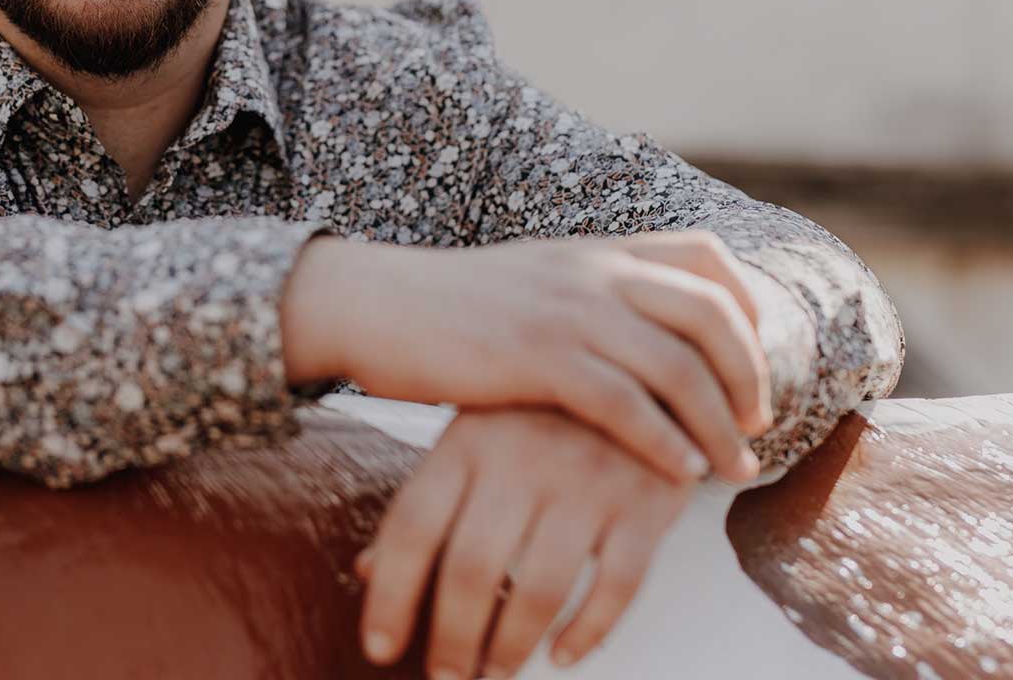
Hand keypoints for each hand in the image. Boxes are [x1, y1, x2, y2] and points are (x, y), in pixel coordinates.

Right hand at [281, 230, 772, 485]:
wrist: (372, 303)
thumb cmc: (446, 307)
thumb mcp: (531, 281)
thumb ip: (585, 294)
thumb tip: (631, 329)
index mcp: (595, 251)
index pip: (704, 258)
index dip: (747, 308)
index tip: (753, 360)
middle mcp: (592, 271)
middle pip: (711, 311)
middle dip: (749, 373)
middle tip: (757, 423)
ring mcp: (566, 311)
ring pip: (678, 365)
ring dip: (720, 423)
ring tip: (735, 467)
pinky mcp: (535, 357)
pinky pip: (624, 403)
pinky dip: (665, 440)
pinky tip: (680, 471)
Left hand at [356, 406, 692, 677]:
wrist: (646, 364)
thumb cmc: (543, 411)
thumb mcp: (476, 435)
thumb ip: (427, 501)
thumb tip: (366, 570)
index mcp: (468, 439)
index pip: (412, 526)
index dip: (390, 595)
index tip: (380, 648)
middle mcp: (522, 459)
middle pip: (469, 568)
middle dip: (451, 639)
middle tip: (447, 678)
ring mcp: (585, 480)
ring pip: (539, 588)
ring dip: (511, 647)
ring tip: (495, 672)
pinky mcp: (644, 503)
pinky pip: (616, 587)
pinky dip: (588, 633)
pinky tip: (565, 655)